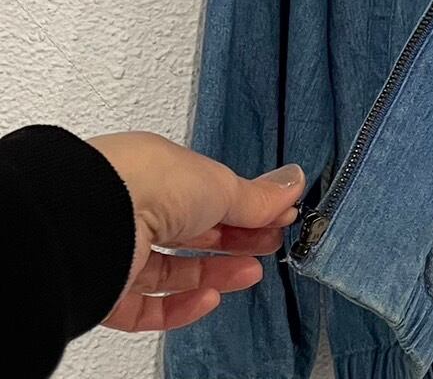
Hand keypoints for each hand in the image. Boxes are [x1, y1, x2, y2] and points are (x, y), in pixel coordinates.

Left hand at [87, 132, 304, 331]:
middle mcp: (137, 207)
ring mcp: (120, 250)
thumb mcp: (221, 184)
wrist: (93, 217)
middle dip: (235, 240)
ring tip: (251, 274)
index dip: (246, 207)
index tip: (276, 217)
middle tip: (269, 246)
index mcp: (161, 171)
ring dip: (215, 274)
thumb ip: (257, 196)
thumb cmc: (149, 180)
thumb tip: (293, 185)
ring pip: (171, 271)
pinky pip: (145, 307)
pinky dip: (180, 307)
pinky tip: (210, 299)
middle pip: (193, 232)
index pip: (209, 193)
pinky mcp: (106, 290)